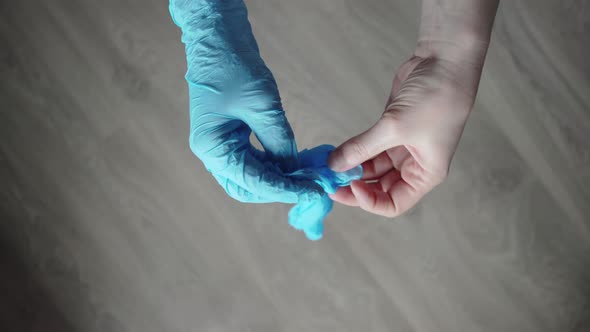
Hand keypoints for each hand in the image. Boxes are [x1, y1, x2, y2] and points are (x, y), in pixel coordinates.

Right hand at [170, 0, 320, 203]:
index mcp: (212, 148)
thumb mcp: (262, 106)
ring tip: (306, 175)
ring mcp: (219, 145)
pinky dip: (272, 165)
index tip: (312, 191)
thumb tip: (296, 171)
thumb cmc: (233, 67)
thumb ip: (279, 142)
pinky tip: (293, 162)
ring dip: (277, 179)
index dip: (284, 189)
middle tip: (309, 186)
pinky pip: (252, 161)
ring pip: (250, 177)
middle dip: (278, 190)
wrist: (218, 40)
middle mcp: (212, 153)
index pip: (252, 182)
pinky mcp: (229, 137)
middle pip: (247, 188)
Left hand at [328, 48, 486, 216]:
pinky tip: (335, 152)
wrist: (445, 59)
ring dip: (351, 168)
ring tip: (327, 167)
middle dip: (355, 185)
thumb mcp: (395, 127)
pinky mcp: (391, 129)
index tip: (350, 186)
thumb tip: (334, 165)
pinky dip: (353, 151)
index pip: (394, 203)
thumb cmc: (436, 98)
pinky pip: (368, 148)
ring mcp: (402, 147)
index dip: (370, 200)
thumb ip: (362, 148)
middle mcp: (414, 165)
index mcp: (425, 174)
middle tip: (328, 182)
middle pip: (380, 187)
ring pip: (372, 168)